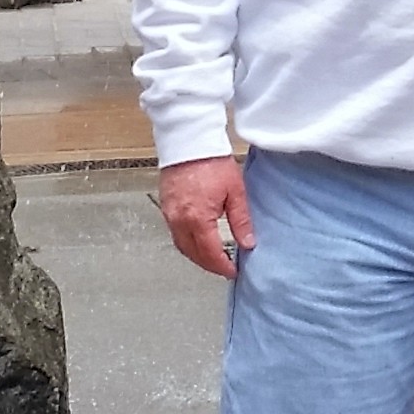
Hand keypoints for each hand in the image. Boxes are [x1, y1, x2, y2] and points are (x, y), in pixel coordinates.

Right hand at [155, 155, 253, 277]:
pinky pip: (175, 234)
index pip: (210, 253)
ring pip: (182, 246)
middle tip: (224, 268)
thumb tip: (248, 243)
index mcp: (198, 218)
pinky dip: (187, 243)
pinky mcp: (165, 207)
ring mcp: (169, 214)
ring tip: (213, 259)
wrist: (190, 141)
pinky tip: (198, 241)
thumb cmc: (212, 162)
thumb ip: (241, 221)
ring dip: (197, 256)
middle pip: (193, 254)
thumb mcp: (235, 192)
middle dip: (209, 265)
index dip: (222, 266)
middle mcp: (179, 220)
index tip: (232, 272)